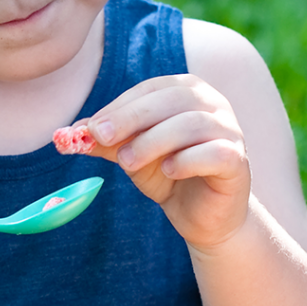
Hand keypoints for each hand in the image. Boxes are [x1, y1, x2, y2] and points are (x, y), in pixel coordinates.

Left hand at [81, 75, 250, 250]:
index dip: (119, 107)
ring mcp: (230, 130)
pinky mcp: (237, 161)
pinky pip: (216, 153)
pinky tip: (169, 171)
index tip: (90, 128)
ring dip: (154, 141)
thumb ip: (106, 142)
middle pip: (171, 100)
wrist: (202, 215)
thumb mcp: (131, 155)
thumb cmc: (168, 174)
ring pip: (192, 124)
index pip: (149, 90)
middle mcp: (212, 104)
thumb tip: (69, 133)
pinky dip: (188, 160)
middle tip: (101, 137)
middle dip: (131, 118)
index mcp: (185, 92)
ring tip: (127, 162)